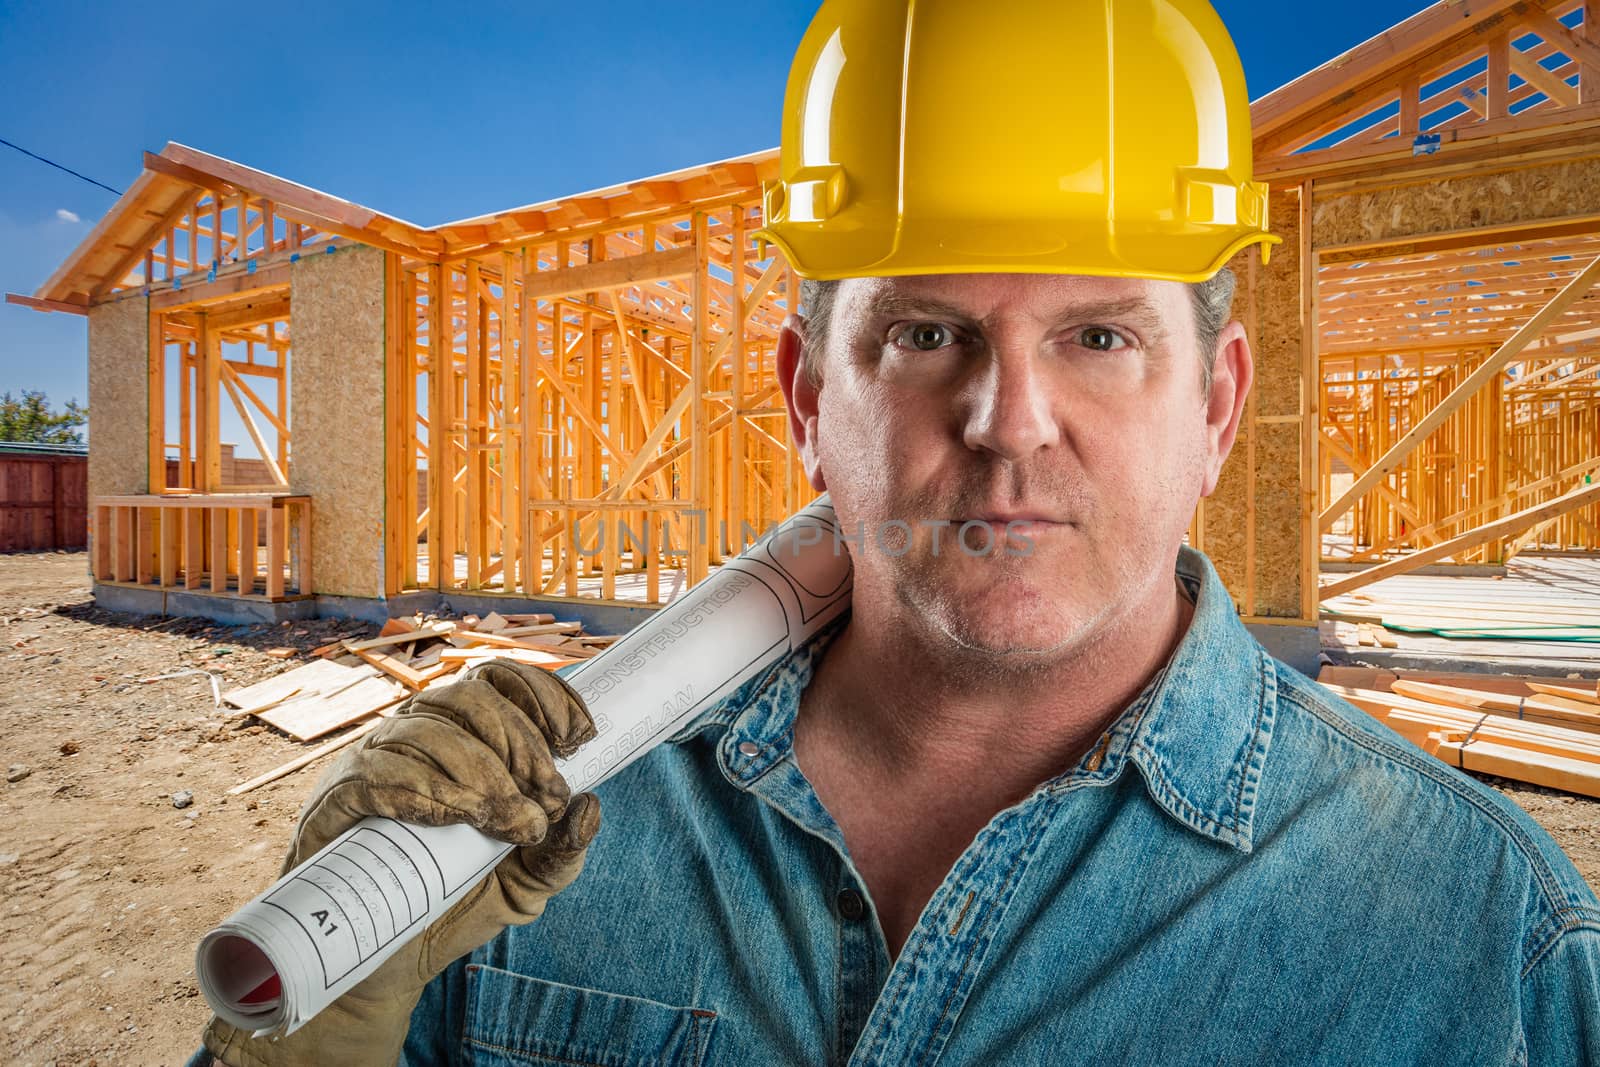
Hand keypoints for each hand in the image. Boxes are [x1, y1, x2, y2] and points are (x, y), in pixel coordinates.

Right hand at [203, 660, 599, 1066]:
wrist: (390, 966)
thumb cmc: (458, 905)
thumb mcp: (526, 884)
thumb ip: (562, 851)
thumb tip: (590, 806)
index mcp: (464, 737)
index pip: (500, 679)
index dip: (542, 693)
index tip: (579, 737)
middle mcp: (417, 735)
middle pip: (469, 697)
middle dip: (521, 743)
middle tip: (545, 799)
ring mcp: (374, 763)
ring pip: (427, 730)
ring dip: (480, 772)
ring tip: (507, 822)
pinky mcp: (337, 802)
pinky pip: (377, 773)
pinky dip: (424, 788)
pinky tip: (455, 815)